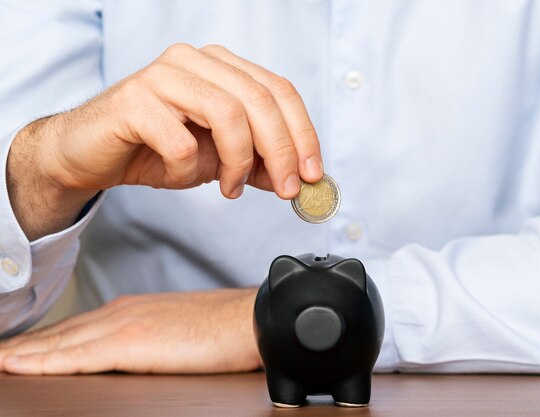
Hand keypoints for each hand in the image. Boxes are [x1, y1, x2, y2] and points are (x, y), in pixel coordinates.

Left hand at [0, 289, 261, 374]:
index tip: (15, 353)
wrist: (250, 318)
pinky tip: (15, 366)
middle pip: (59, 334)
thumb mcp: (179, 331)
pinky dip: (39, 361)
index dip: (41, 343)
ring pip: (57, 342)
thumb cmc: (223, 328)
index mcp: (132, 311)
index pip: (76, 330)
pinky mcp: (129, 342)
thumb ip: (152, 340)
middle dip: (23, 347)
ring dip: (21, 353)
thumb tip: (139, 356)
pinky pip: (73, 355)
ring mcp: (123, 325)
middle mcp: (121, 313)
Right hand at [8, 44, 322, 239]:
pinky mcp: (135, 101)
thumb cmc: (155, 149)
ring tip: (231, 189)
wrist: (90, 154)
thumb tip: (300, 179)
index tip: (313, 174)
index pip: (278, 90)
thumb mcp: (218, 158)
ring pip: (228, 114)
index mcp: (221, 67)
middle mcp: (195, 61)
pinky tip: (180, 176)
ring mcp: (163, 76)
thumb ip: (258, 162)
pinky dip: (188, 170)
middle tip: (287, 190)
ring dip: (239, 162)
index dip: (303, 133)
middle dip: (281, 152)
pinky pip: (181, 142)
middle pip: (260, 100)